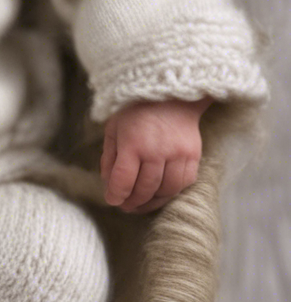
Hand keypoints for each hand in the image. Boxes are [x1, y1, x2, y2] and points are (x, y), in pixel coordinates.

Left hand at [100, 97, 210, 212]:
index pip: (123, 179)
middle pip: (144, 188)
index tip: (112, 200)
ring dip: (152, 201)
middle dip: (133, 201)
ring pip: (165, 190)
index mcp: (132, 142)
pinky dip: (170, 192)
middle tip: (125, 206)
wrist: (170, 95)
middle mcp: (157, 150)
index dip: (116, 194)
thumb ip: (110, 157)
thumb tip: (109, 183)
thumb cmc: (136, 111)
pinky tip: (160, 193)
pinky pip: (183, 184)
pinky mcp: (193, 156)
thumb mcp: (114, 128)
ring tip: (140, 204)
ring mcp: (178, 154)